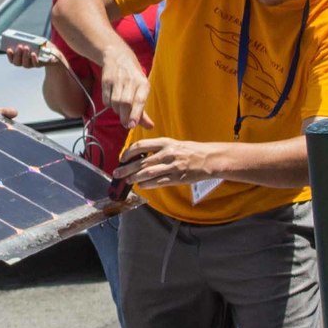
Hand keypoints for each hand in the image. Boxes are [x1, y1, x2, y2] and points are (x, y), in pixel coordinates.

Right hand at [2, 38, 56, 68]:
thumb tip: (23, 37)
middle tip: (19, 46)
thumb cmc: (41, 45)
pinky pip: (35, 64)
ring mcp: (32, 64)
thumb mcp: (35, 41)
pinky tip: (33, 53)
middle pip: (17, 62)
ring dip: (24, 56)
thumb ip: (29, 40)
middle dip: (17, 54)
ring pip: (25, 64)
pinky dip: (34, 59)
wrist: (54, 52)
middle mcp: (25, 62)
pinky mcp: (40, 65)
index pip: (12, 59)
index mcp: (21, 57)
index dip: (9, 55)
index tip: (8, 49)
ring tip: (26, 47)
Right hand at [98, 51, 152, 129]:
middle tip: (126, 124)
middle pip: (125, 103)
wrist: (117, 56)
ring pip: (115, 102)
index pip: (140, 100)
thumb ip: (143, 111)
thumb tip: (150, 127)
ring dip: (117, 111)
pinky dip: (109, 105)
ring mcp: (117, 80)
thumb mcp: (142, 90)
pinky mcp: (106, 81)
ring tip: (121, 110)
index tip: (132, 125)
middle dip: (125, 116)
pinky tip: (113, 101)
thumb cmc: (133, 77)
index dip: (136, 114)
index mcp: (143, 83)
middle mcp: (130, 80)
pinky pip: (106, 99)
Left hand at [113, 138, 230, 191]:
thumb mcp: (174, 144)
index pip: (141, 145)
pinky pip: (159, 182)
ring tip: (127, 181)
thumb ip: (158, 149)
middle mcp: (167, 153)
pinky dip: (147, 184)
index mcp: (166, 142)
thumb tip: (140, 157)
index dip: (128, 152)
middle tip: (117, 173)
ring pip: (148, 173)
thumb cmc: (191, 151)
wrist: (210, 158)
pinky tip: (141, 186)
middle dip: (126, 168)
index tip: (122, 158)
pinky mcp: (177, 178)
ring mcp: (172, 166)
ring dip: (135, 177)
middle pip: (141, 161)